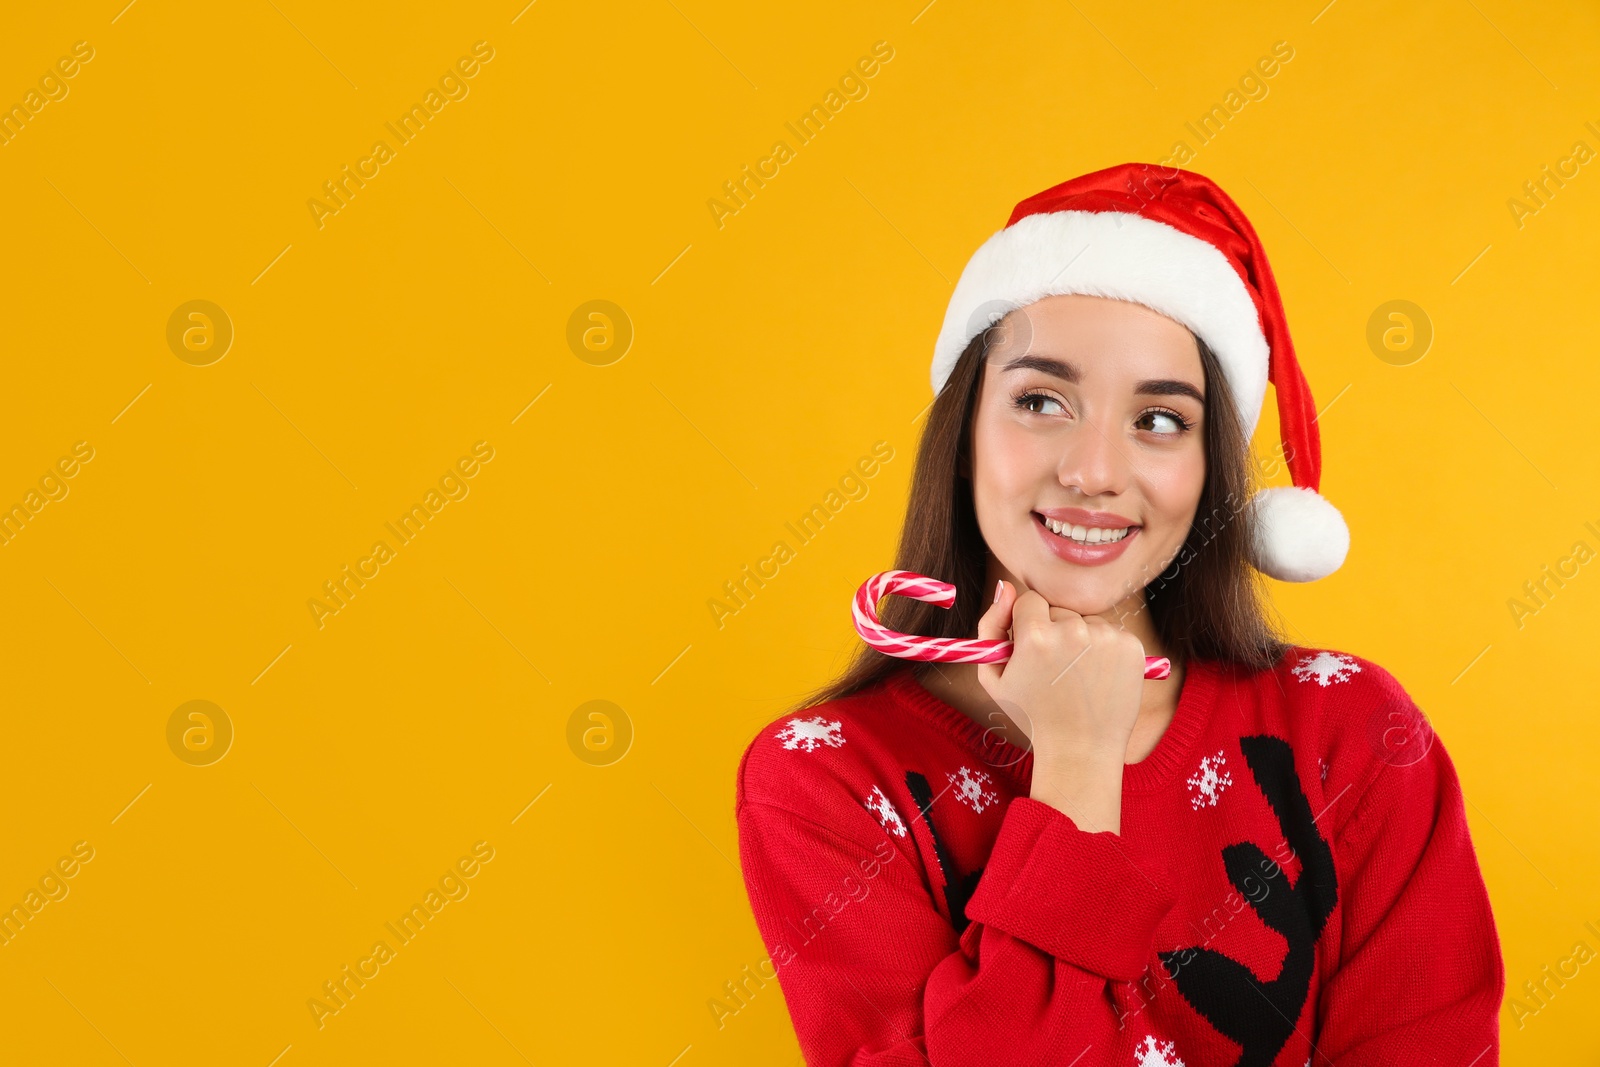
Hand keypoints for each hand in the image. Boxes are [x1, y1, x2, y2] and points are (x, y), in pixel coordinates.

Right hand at [975, 580, 1149, 831]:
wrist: (1080, 749)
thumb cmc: (1032, 714)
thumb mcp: (993, 676)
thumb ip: (990, 624)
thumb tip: (1004, 585)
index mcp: (1035, 634)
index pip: (1029, 601)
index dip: (1027, 626)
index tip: (1032, 650)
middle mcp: (1072, 629)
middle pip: (1059, 611)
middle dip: (1054, 632)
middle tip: (1055, 671)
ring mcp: (1106, 637)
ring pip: (1087, 621)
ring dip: (1082, 641)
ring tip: (1078, 677)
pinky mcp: (1131, 646)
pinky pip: (1112, 633)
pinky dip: (1106, 650)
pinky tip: (1098, 678)